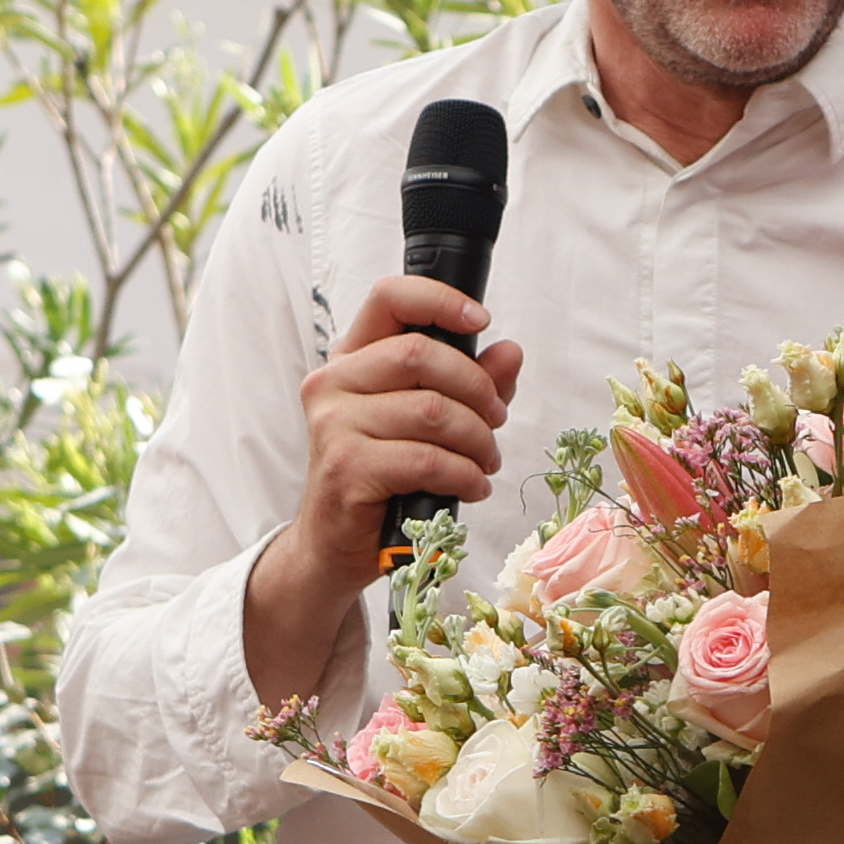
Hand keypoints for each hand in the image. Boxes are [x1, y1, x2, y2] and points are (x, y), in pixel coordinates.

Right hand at [292, 273, 524, 555]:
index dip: (440, 301)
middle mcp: (333, 382)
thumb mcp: (426, 422)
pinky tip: (471, 486)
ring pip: (431, 411)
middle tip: (496, 420)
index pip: (390, 299)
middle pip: (420, 354)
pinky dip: (464, 474)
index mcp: (351, 359)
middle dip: (476, 388)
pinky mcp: (347, 467)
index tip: (481, 321)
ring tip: (485, 462)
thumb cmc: (382, 478)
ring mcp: (334, 424)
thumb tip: (510, 352)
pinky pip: (426, 459)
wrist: (336, 544)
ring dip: (476, 440)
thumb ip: (470, 383)